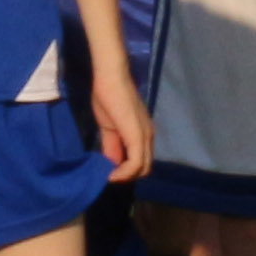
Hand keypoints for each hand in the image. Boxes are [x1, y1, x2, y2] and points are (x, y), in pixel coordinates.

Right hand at [88, 61, 150, 179]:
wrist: (110, 78)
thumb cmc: (108, 97)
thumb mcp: (109, 128)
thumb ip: (112, 146)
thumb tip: (110, 164)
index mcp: (143, 134)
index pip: (140, 161)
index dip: (125, 171)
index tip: (107, 173)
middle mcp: (148, 137)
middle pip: (144, 168)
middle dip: (126, 176)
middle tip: (107, 175)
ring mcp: (145, 137)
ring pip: (142, 168)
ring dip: (125, 176)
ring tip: (108, 175)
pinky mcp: (138, 136)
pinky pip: (135, 163)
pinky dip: (123, 173)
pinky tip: (110, 174)